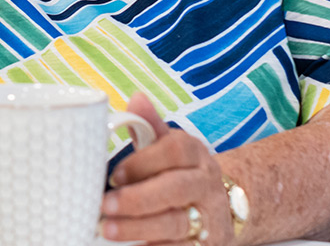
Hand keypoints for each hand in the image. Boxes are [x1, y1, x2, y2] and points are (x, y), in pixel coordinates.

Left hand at [102, 93, 233, 245]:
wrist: (224, 206)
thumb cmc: (180, 172)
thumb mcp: (169, 147)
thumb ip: (150, 126)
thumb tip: (136, 99)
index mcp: (195, 154)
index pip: (176, 151)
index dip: (144, 162)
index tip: (115, 175)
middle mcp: (205, 184)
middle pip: (175, 189)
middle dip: (138, 199)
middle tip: (104, 205)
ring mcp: (210, 216)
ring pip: (177, 223)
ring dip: (140, 228)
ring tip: (108, 230)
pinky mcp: (208, 245)